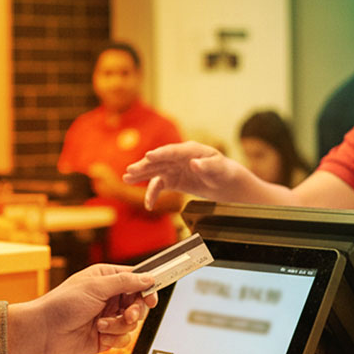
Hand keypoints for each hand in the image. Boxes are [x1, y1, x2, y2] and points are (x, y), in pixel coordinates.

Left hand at [8, 264, 157, 353]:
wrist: (45, 331)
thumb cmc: (63, 303)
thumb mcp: (96, 287)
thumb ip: (125, 282)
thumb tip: (148, 277)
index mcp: (107, 279)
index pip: (136, 279)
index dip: (147, 288)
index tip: (151, 297)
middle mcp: (110, 297)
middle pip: (139, 303)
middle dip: (135, 311)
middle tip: (129, 315)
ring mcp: (109, 317)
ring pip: (133, 323)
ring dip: (120, 325)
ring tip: (101, 325)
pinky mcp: (107, 336)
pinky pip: (125, 339)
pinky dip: (114, 337)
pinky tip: (99, 333)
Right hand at [122, 141, 252, 209]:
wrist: (225, 183)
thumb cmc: (224, 172)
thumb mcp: (219, 169)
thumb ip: (207, 166)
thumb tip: (194, 163)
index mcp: (191, 150)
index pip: (173, 151)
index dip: (161, 154)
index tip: (149, 156)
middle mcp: (179, 157)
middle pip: (159, 160)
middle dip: (145, 165)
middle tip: (130, 170)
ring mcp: (175, 168)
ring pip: (155, 171)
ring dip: (141, 175)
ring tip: (127, 178)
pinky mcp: (173, 180)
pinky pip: (159, 185)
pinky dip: (153, 194)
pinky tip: (148, 204)